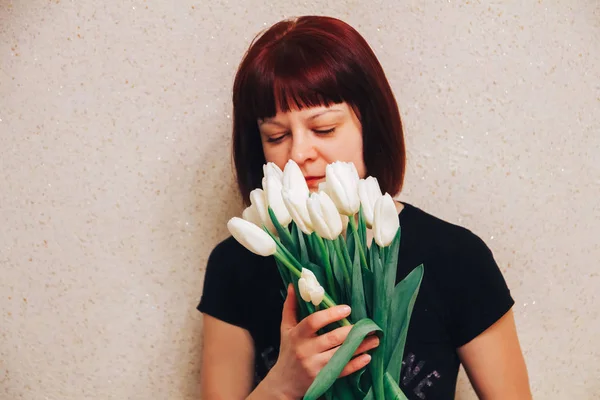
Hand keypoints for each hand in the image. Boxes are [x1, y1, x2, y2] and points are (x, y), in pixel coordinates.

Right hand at [266, 284, 378, 399]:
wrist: (284, 382)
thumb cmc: (287, 350)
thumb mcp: (286, 328)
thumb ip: (290, 306)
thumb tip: (294, 285)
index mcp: (297, 335)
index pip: (314, 321)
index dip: (331, 314)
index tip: (347, 309)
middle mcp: (306, 350)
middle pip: (332, 338)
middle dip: (352, 331)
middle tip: (368, 325)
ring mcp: (314, 365)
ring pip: (340, 354)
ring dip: (360, 347)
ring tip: (375, 339)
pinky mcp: (322, 378)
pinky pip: (342, 370)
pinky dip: (356, 364)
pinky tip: (367, 357)